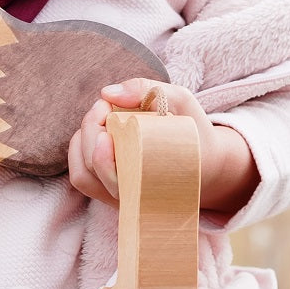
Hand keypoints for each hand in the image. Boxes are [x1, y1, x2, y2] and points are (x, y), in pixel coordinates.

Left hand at [67, 78, 260, 216]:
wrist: (208, 164)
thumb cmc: (194, 132)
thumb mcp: (181, 101)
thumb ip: (146, 89)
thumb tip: (107, 92)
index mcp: (151, 180)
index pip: (108, 171)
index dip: (97, 142)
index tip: (105, 109)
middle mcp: (132, 197)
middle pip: (90, 170)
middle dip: (89, 130)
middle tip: (104, 106)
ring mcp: (121, 198)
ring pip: (82, 176)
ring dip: (82, 141)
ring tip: (99, 118)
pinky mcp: (113, 194)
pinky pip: (84, 178)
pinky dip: (81, 151)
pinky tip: (96, 131)